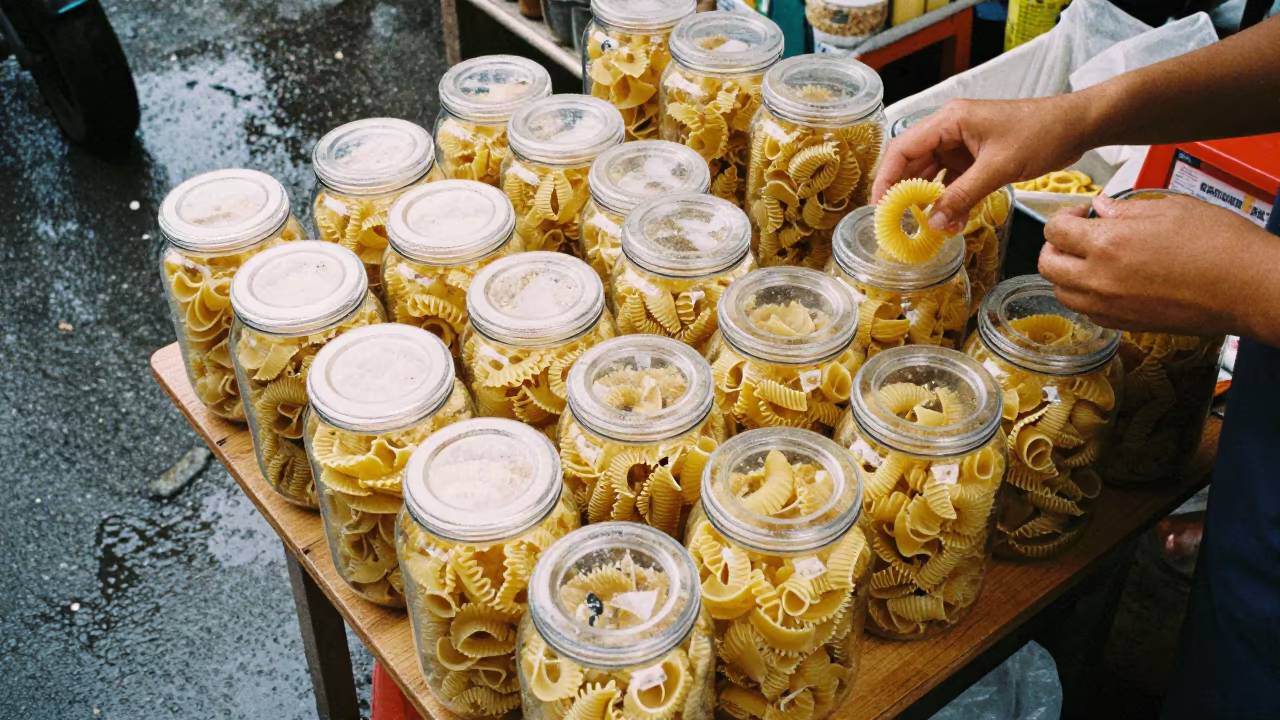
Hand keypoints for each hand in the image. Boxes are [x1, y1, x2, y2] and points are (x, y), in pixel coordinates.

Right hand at [871, 95, 1092, 232]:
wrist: (1078, 126)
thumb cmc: (1041, 132)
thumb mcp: (998, 168)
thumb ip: (963, 196)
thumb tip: (935, 223)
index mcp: (949, 120)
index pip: (903, 149)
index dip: (887, 178)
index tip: (880, 207)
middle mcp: (950, 129)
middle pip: (913, 162)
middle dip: (906, 194)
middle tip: (898, 224)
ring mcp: (963, 144)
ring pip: (933, 175)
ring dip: (930, 201)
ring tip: (930, 227)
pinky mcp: (977, 157)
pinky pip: (954, 181)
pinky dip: (951, 200)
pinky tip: (953, 220)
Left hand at [1039, 194, 1279, 341]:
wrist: (1250, 287)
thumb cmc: (1221, 246)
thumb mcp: (1171, 209)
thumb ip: (1126, 210)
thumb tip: (1101, 208)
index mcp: (1108, 244)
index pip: (1055, 230)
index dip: (1064, 216)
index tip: (1081, 213)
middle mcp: (1100, 279)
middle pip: (1047, 265)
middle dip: (1055, 245)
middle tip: (1077, 235)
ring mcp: (1110, 307)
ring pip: (1062, 292)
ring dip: (1067, 273)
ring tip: (1090, 259)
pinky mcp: (1125, 325)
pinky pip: (1086, 312)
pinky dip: (1086, 296)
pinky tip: (1107, 281)